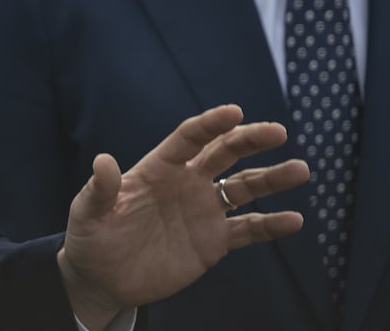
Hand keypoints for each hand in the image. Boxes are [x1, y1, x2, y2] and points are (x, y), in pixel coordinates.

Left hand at [56, 104, 308, 329]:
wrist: (104, 278)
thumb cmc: (92, 238)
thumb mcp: (89, 213)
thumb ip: (99, 189)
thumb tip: (103, 161)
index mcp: (158, 168)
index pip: (189, 139)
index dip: (210, 124)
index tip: (235, 112)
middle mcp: (186, 183)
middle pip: (224, 154)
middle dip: (251, 140)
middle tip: (278, 132)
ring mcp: (203, 211)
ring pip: (245, 188)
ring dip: (272, 179)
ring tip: (301, 170)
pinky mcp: (213, 242)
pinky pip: (248, 229)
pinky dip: (271, 225)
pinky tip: (294, 220)